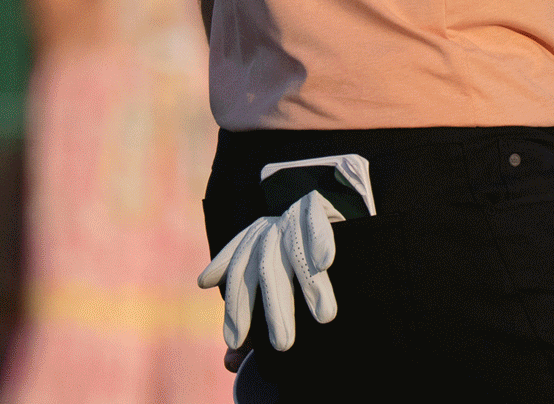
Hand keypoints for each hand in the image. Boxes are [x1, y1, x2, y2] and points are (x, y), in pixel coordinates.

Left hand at [198, 191, 343, 351]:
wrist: (311, 191)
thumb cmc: (286, 249)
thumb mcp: (265, 277)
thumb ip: (249, 317)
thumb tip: (228, 362)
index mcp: (250, 246)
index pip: (238, 278)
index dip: (236, 308)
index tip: (234, 342)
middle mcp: (266, 231)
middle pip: (267, 272)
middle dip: (275, 309)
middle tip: (283, 345)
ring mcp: (289, 218)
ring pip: (294, 253)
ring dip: (309, 285)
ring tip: (324, 317)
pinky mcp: (314, 205)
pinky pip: (315, 223)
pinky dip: (320, 241)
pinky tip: (325, 262)